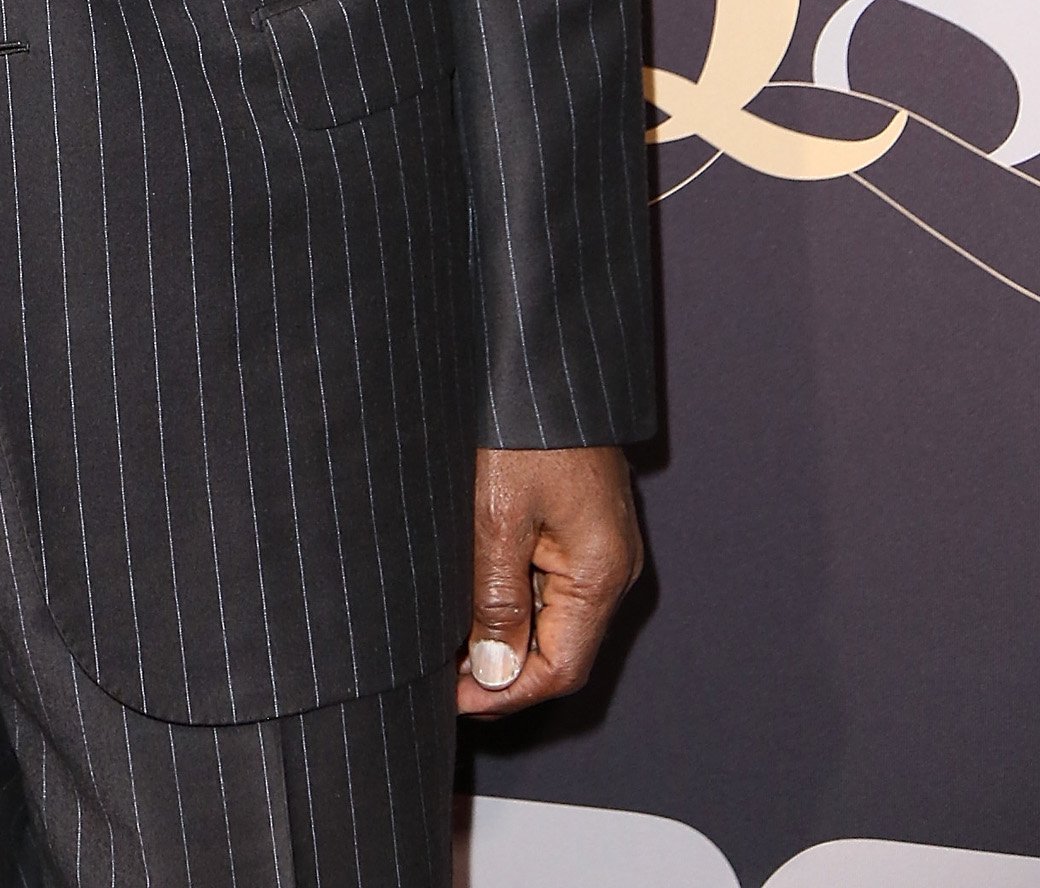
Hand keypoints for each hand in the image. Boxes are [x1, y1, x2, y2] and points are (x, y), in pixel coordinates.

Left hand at [455, 444, 642, 717]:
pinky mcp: (578, 522)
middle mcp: (611, 566)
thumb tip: (497, 673)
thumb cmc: (523, 424)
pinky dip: (510, 598)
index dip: (506, 695)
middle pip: (560, 649)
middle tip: (440, 676)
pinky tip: (468, 595)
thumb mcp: (497, 514)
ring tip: (445, 642)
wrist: (541, 352)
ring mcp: (597, 544)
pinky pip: (548, 581)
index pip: (561, 669)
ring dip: (504, 635)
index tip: (451, 700)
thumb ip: (497, 598)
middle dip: (502, 671)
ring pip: (552, 616)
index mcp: (601, 571)